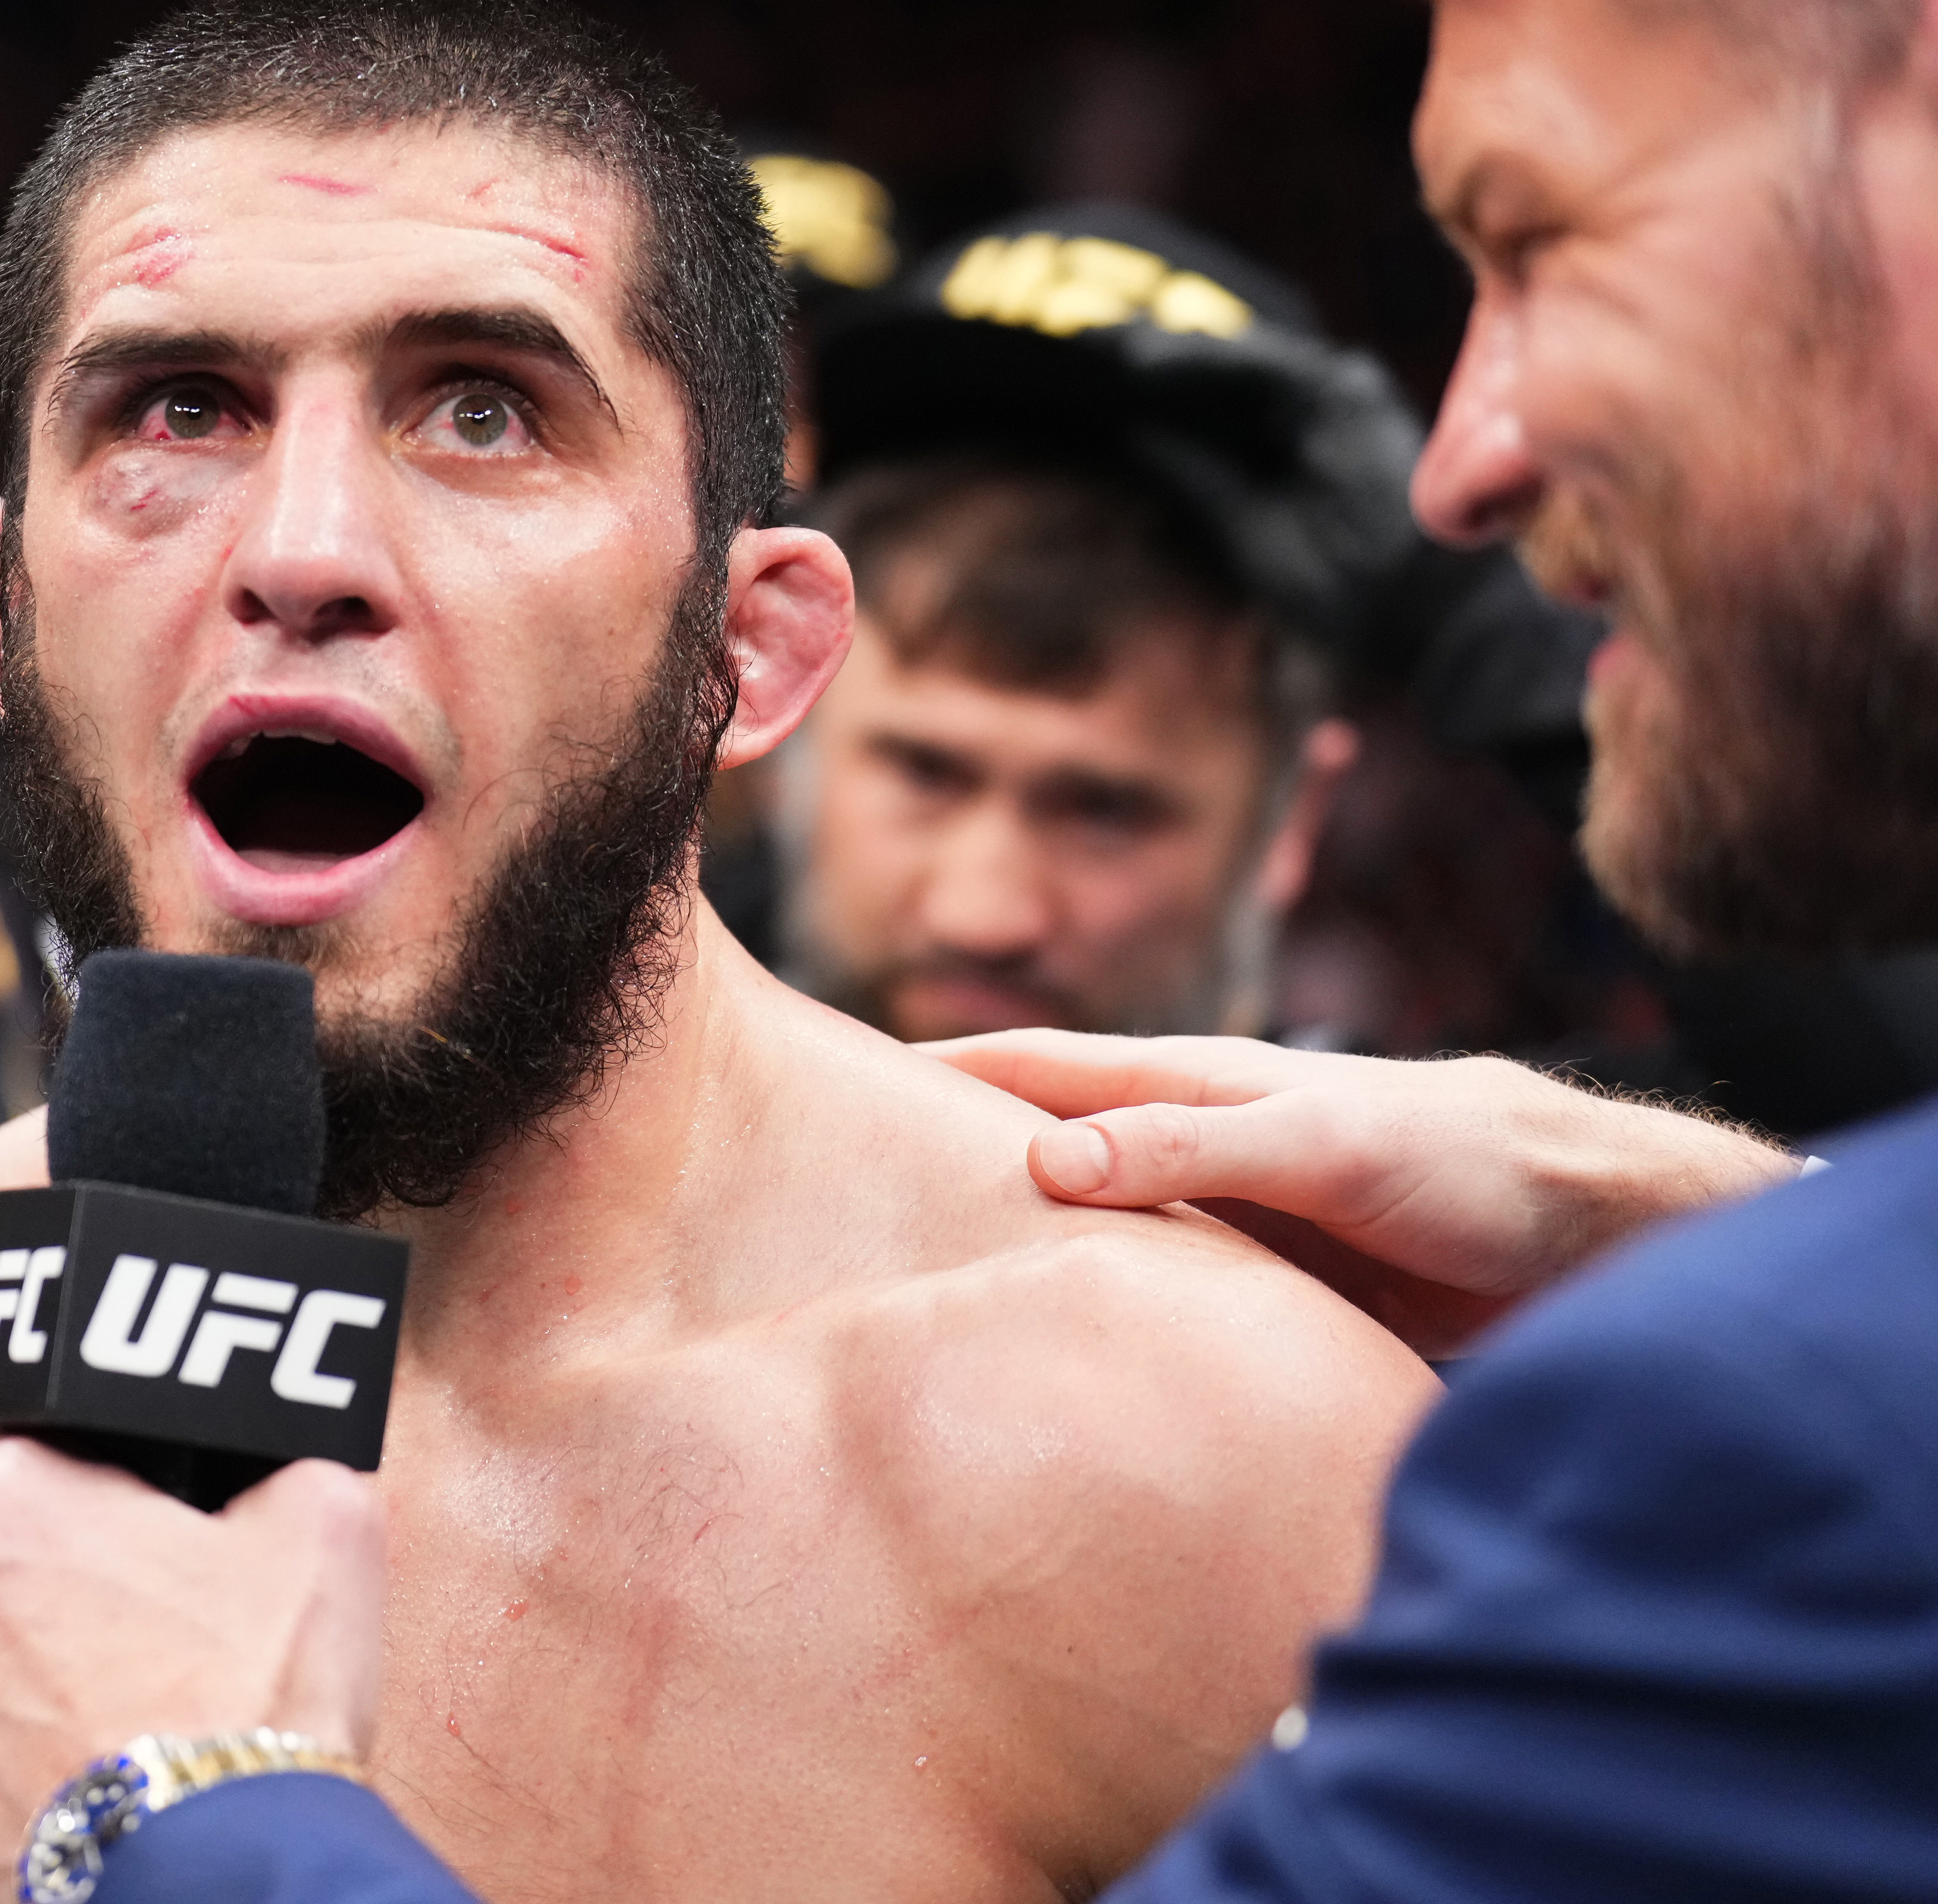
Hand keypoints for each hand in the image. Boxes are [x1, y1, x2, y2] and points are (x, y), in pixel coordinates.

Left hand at [0, 1439, 386, 1903]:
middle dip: (65, 1593)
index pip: (53, 1465)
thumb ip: (285, 1467)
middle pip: (0, 1568)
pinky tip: (75, 1785)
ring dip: (25, 1685)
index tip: (159, 1550)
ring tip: (117, 1724)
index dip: (119, 1506)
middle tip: (152, 1641)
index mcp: (10, 1498)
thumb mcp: (324, 1532)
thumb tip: (282, 1470)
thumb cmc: (250, 1709)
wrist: (214, 1876)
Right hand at [928, 1031, 1805, 1356]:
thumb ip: (1187, 1149)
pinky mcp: (1268, 1301)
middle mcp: (1200, 1154)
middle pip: (1052, 1153)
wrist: (1596, 1236)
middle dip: (957, 1164)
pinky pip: (1159, 1307)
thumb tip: (1040, 1162)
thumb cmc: (1470, 1160)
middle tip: (849, 1201)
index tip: (836, 1074)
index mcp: (1199, 1089)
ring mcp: (1229, 1227)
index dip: (943, 1070)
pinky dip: (1101, 1321)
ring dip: (1023, 1253)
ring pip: (1098, 1236)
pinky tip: (1062, 1364)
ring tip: (923, 1293)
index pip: (1041, 1070)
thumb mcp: (1322, 1146)